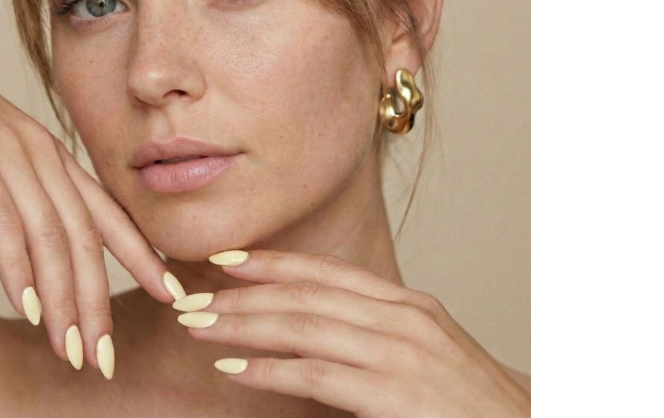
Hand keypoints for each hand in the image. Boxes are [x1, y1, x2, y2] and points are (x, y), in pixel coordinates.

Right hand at [0, 37, 179, 375]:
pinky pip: (5, 220)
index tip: (170, 293)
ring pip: (51, 234)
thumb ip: (6, 231)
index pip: (106, 215)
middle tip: (104, 357)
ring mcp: (12, 152)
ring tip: (70, 348)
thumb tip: (30, 282)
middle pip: (85, 236)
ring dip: (62, 298)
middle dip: (97, 300)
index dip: (142, 256)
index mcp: (50, 158)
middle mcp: (42, 154)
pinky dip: (18, 268)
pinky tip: (27, 307)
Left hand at [176, 250, 529, 416]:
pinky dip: (268, 369)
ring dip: (242, 325)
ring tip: (199, 327)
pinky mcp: (392, 393)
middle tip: (193, 297)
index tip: (227, 260)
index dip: (272, 263)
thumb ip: (372, 340)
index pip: (326, 272)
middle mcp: (401, 318)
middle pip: (304, 294)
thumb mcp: (423, 357)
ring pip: (302, 326)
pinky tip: (234, 368)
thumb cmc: (470, 407)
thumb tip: (311, 346)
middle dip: (242, 294)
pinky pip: (315, 375)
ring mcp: (399, 353)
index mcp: (407, 305)